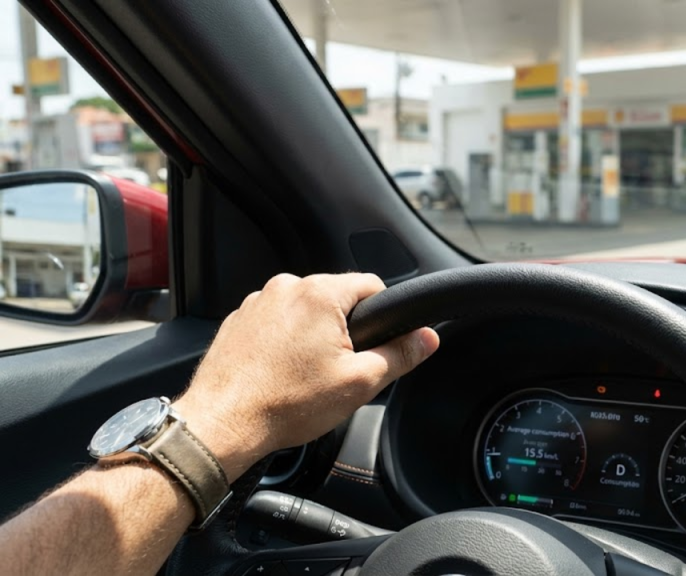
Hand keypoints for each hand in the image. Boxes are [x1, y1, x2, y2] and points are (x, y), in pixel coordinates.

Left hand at [172, 273, 438, 481]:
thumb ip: (400, 355)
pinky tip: (280, 375)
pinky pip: (276, 324)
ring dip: (312, 337)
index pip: (371, 285)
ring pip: (304, 313)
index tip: (375, 344)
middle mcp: (286, 288)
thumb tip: (427, 338)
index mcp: (319, 294)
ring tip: (304, 377)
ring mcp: (257, 303)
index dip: (383, 315)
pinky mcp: (238, 321)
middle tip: (338, 370)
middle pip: (336, 299)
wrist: (222, 425)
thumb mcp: (360, 383)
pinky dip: (283, 344)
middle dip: (344, 330)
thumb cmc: (286, 404)